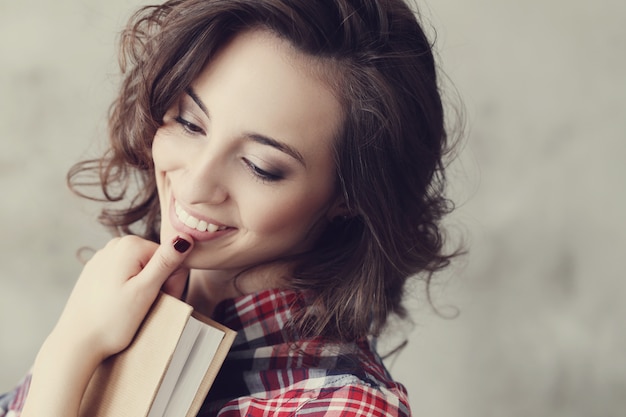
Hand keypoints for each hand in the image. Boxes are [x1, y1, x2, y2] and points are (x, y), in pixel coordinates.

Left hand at [52, 233, 193, 361]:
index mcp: (131, 244)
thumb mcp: (145, 290)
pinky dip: (127, 289)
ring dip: (144, 287)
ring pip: (140, 268)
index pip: (171, 257)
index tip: (161, 299)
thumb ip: (166, 261)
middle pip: (155, 260)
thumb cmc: (112, 321)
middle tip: (147, 306)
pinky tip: (119, 305)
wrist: (76, 343)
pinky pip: (124, 274)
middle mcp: (115, 244)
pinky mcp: (95, 272)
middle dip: (158, 283)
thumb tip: (185, 235)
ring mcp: (103, 257)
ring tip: (133, 308)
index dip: (172, 281)